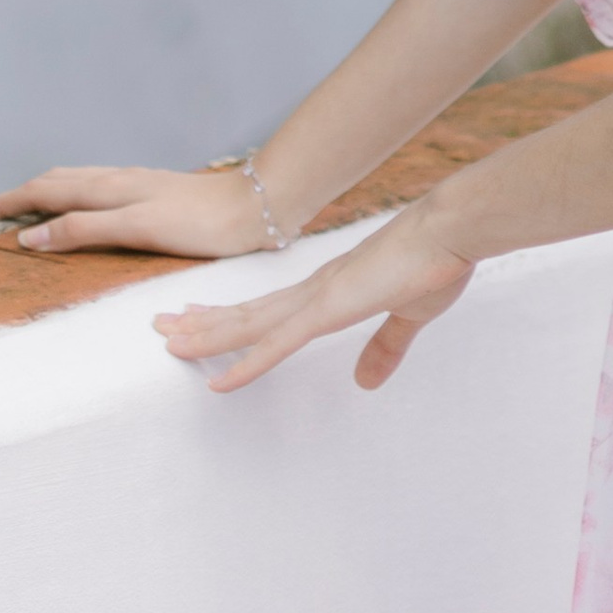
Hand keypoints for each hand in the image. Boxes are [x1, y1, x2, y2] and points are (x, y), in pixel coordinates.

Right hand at [0, 162, 270, 259]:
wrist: (254, 207)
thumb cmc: (200, 223)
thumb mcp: (138, 228)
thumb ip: (86, 229)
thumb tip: (32, 235)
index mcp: (108, 188)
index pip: (43, 192)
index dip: (6, 203)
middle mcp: (116, 181)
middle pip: (54, 182)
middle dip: (16, 196)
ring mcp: (133, 185)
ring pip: (74, 183)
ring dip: (41, 195)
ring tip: (21, 213)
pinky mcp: (149, 194)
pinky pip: (93, 192)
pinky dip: (68, 200)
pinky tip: (78, 212)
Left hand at [154, 210, 471, 394]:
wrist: (450, 230)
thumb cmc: (435, 263)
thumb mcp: (407, 316)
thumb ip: (384, 347)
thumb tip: (365, 381)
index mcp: (329, 290)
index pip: (268, 308)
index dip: (231, 316)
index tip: (198, 318)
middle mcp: (313, 291)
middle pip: (247, 313)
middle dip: (203, 322)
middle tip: (162, 327)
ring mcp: (317, 299)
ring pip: (250, 324)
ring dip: (208, 336)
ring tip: (168, 341)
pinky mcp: (328, 309)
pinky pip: (277, 345)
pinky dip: (245, 364)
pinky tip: (218, 382)